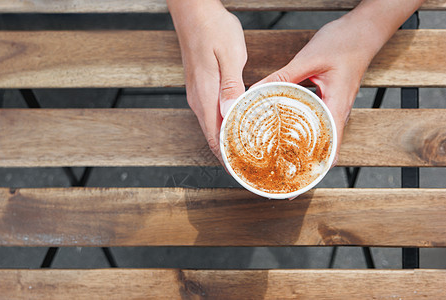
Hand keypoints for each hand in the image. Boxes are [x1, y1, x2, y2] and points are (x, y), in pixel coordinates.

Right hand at [168, 0, 246, 162]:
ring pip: (213, 126)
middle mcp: (198, 100)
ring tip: (249, 151)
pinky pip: (213, 114)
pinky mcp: (201, 87)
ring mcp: (198, 94)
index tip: (240, 172)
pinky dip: (226, 125)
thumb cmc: (213, 28)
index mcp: (204, 96)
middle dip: (230, 153)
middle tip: (251, 166)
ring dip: (229, 140)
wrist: (194, 11)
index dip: (226, 158)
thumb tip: (232, 113)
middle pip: (213, 137)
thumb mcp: (229, 55)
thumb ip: (231, 87)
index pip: (213, 138)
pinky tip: (240, 125)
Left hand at [253, 17, 377, 165]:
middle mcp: (337, 113)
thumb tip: (256, 91)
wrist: (363, 30)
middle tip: (281, 178)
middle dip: (304, 167)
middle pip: (323, 150)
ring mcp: (334, 108)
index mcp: (337, 108)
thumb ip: (282, 76)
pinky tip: (285, 130)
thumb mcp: (309, 59)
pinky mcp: (330, 101)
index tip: (295, 186)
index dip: (313, 172)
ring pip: (320, 137)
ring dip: (302, 150)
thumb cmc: (344, 43)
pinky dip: (303, 131)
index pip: (328, 150)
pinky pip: (317, 122)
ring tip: (280, 161)